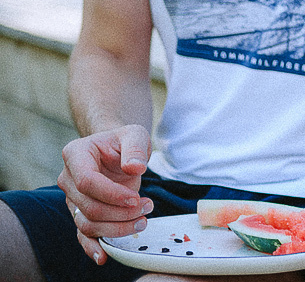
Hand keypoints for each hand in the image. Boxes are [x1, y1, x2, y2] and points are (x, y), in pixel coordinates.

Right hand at [56, 125, 152, 264]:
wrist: (117, 150)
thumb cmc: (124, 141)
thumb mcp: (135, 135)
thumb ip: (135, 148)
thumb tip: (135, 168)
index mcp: (75, 154)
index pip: (87, 181)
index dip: (112, 194)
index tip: (136, 198)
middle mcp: (68, 178)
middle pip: (89, 207)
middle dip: (121, 213)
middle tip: (148, 207)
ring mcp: (72, 198)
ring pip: (87, 224)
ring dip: (117, 228)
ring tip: (143, 220)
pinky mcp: (81, 213)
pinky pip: (82, 234)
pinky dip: (92, 247)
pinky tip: (103, 256)